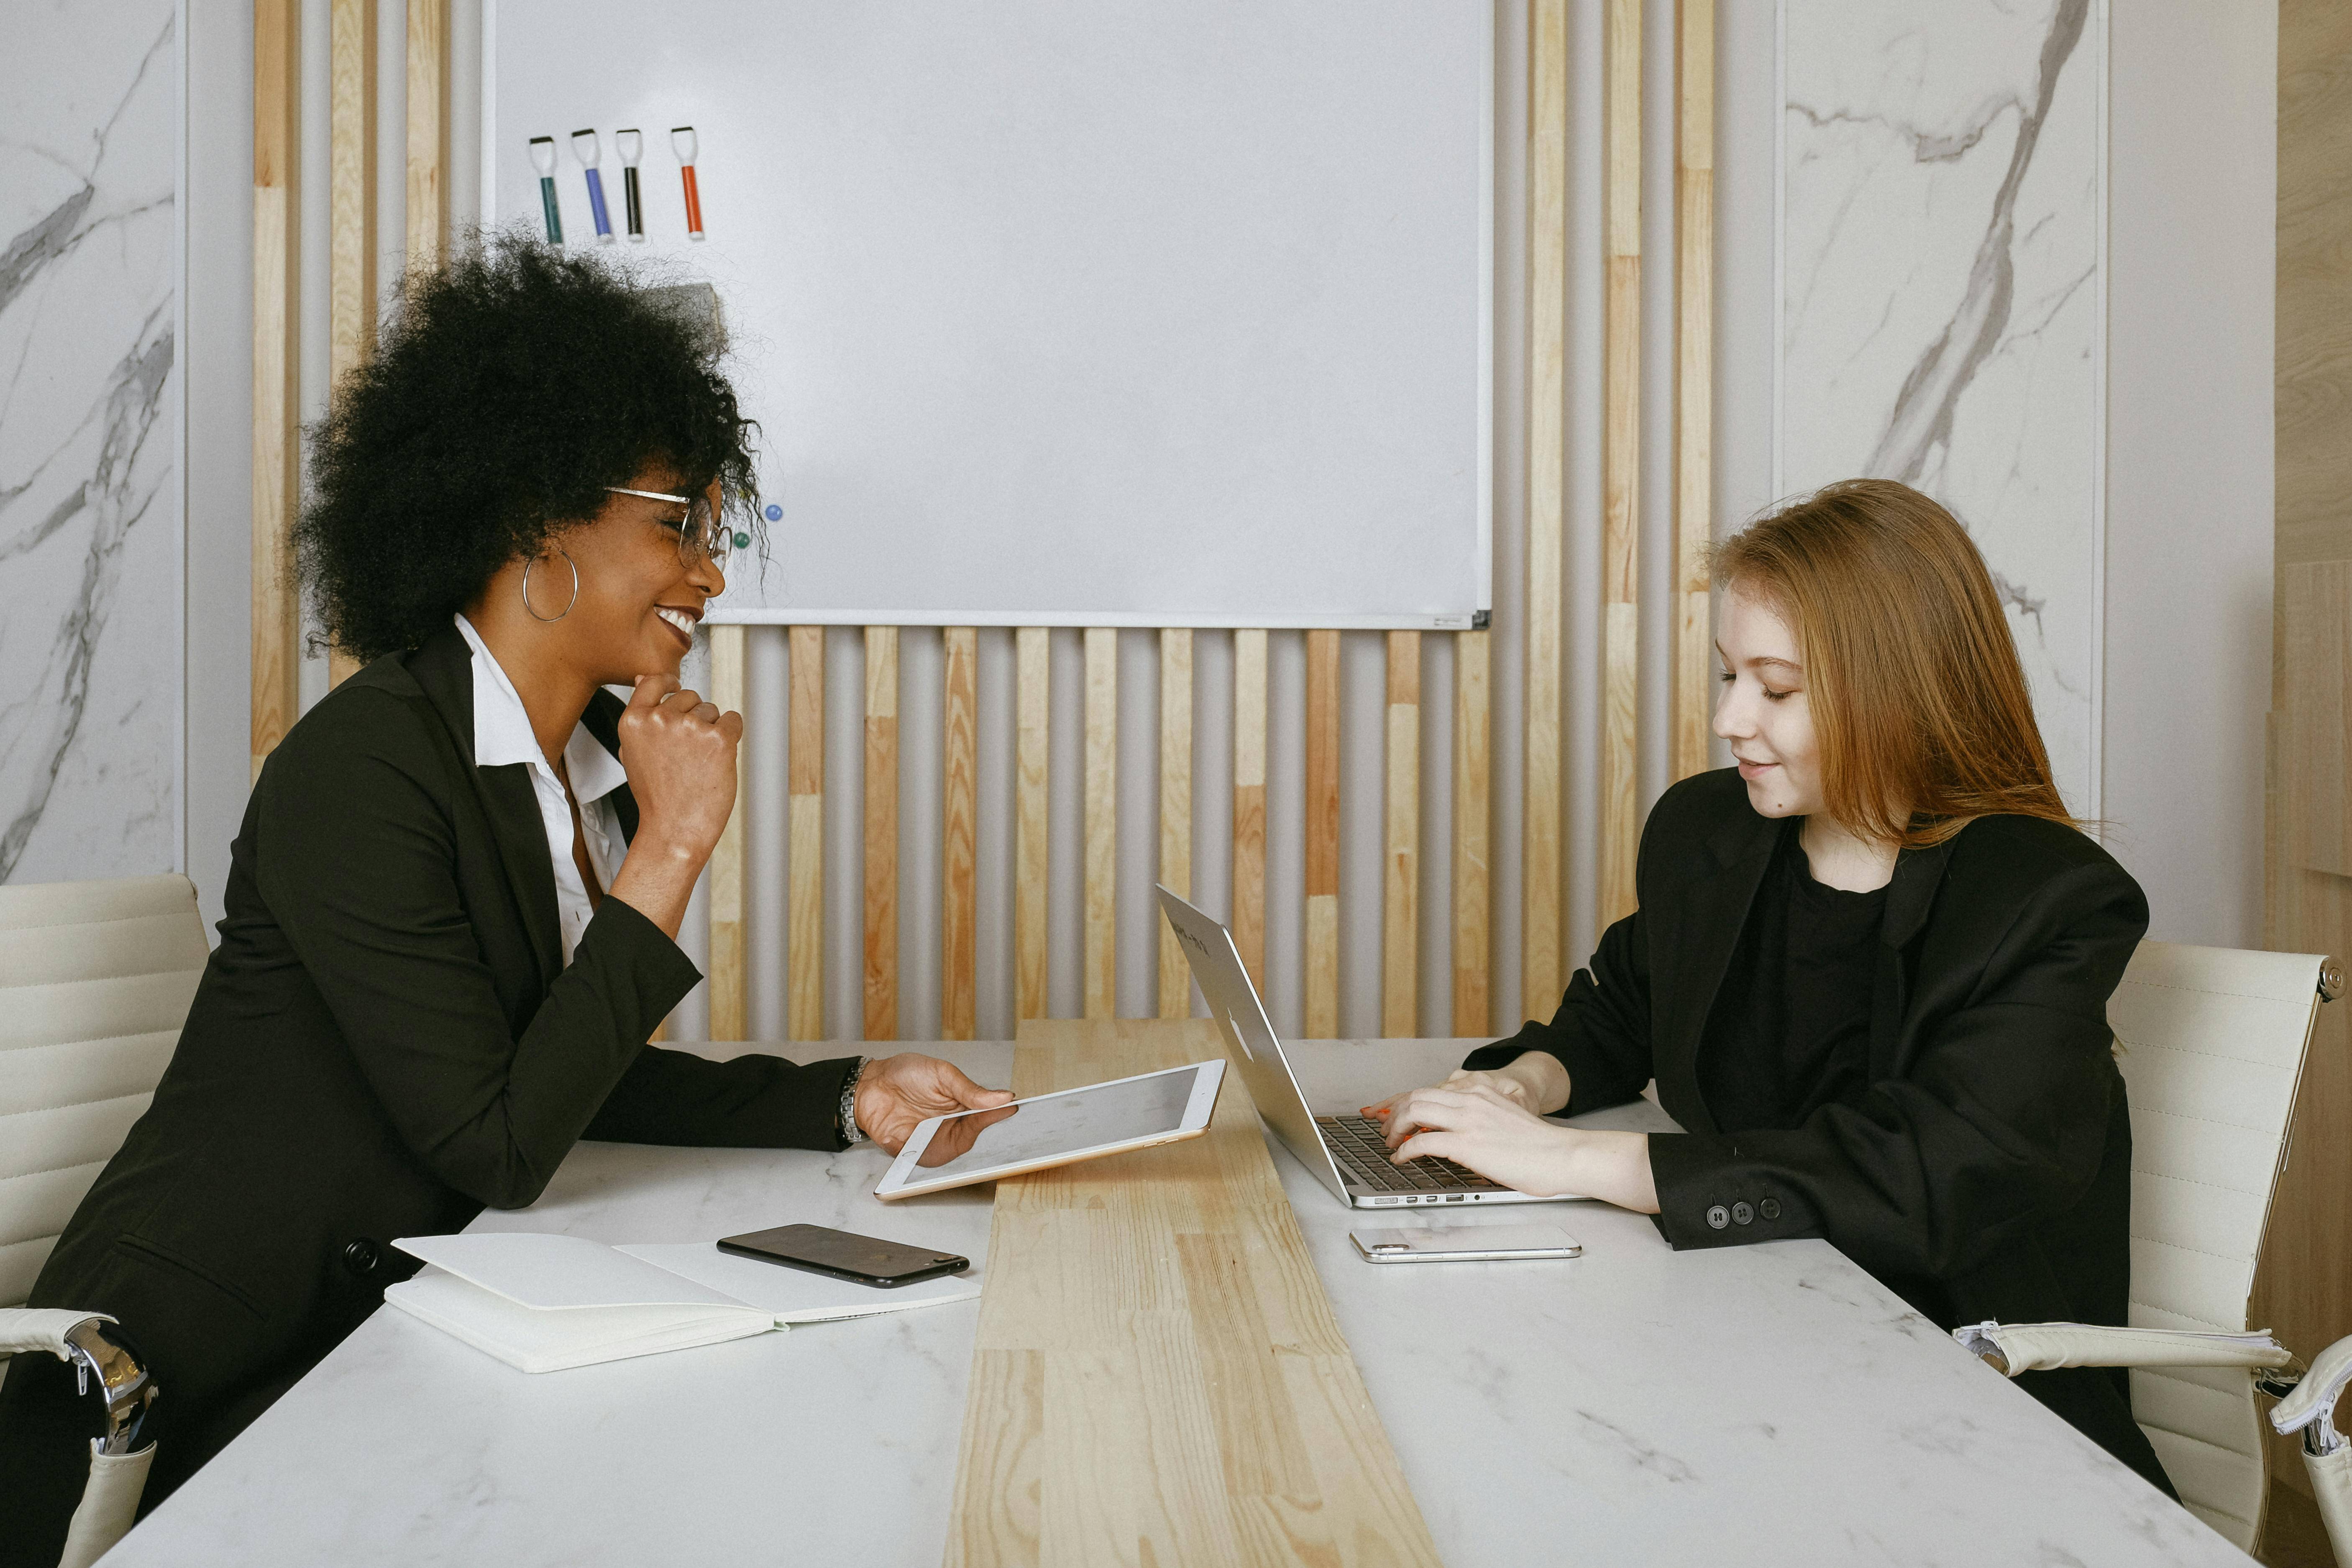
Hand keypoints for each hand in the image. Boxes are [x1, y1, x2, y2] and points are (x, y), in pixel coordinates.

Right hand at [616, 673, 741, 863]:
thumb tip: (642, 678)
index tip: (675, 690)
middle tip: (686, 753)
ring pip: (712, 710)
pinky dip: (730, 736)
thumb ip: (641, 714)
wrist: (675, 829)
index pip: (654, 681)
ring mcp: (691, 727)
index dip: (669, 684)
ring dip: (710, 730)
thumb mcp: (634, 751)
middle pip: (689, 697)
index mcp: (635, 721)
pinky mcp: (719, 739)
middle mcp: (661, 719)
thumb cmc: (657, 795)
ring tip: (697, 762)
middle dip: (693, 718)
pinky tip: (717, 759)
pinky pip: (733, 720)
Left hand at [854, 1053, 1016, 1156]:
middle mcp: (950, 1125)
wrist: (868, 1085)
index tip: (1010, 1110)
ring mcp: (932, 1140)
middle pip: (974, 1136)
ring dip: (952, 1143)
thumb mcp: (941, 1074)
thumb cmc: (904, 1074)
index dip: (997, 1114)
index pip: (985, 1114)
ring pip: (953, 1151)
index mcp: (962, 1105)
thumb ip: (970, 1090)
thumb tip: (1002, 1096)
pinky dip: (924, 1150)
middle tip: (979, 1118)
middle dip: (980, 1132)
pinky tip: (920, 1136)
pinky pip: (926, 1158)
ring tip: (942, 1125)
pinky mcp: (914, 1152)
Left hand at [1374, 1081, 1585, 1196]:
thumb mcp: (1505, 1119)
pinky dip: (1405, 1151)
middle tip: (1387, 1130)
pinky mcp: (1467, 1145)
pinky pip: (1423, 1142)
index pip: (1430, 1089)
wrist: (1563, 1155)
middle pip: (1415, 1096)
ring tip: (1391, 1143)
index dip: (1405, 1101)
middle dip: (1394, 1113)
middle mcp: (1471, 1100)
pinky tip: (1402, 1159)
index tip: (1394, 1113)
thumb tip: (1459, 1133)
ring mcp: (1468, 1121)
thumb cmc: (1540, 1146)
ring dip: (1395, 1128)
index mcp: (1481, 1092)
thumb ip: (1481, 1118)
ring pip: (1414, 1112)